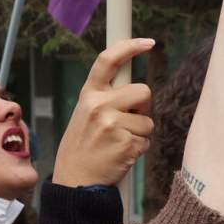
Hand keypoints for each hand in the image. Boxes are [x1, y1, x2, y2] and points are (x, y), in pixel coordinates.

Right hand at [53, 39, 155, 186]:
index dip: (130, 47)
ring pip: (148, 120)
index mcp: (88, 95)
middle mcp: (99, 105)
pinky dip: (138, 150)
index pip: (108, 60)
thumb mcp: (84, 115)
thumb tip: (135, 90)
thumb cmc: (82, 148)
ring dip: (139, 133)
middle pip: (143, 91)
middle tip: (127, 122)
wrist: (75, 181)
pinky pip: (147, 141)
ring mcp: (112, 124)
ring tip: (117, 144)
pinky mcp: (126, 143)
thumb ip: (105, 99)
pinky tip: (120, 156)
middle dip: (142, 107)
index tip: (149, 43)